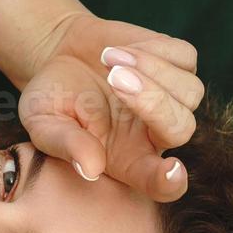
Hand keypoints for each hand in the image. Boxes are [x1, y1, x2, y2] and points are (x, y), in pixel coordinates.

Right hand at [17, 14, 202, 202]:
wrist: (60, 54)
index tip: (171, 169)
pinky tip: (120, 50)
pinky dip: (155, 50)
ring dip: (151, 71)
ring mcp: (172, 98)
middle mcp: (156, 134)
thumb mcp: (43, 123)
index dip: (170, 182)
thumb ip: (66, 145)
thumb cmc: (51, 98)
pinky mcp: (177, 64)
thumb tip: (91, 169)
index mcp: (128, 160)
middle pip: (181, 129)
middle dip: (153, 103)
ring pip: (189, 92)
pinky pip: (185, 58)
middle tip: (113, 78)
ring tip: (107, 58)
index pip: (160, 183)